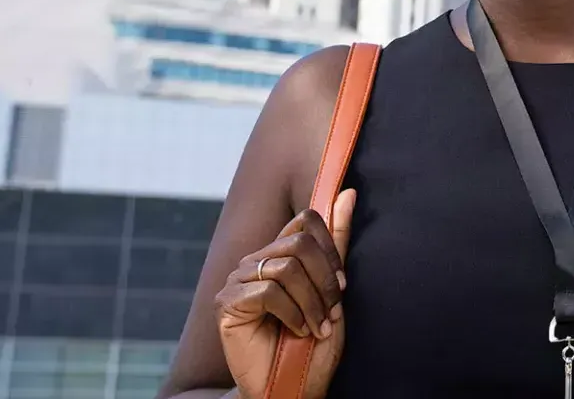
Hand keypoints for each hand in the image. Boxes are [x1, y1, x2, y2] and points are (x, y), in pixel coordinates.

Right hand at [215, 189, 356, 398]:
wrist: (291, 385)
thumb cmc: (312, 342)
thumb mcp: (332, 289)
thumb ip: (336, 243)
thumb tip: (347, 193)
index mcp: (278, 254)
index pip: (306, 221)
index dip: (330, 252)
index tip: (341, 286)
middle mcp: (254, 260)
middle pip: (299, 244)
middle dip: (324, 281)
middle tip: (331, 312)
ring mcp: (237, 280)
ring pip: (287, 267)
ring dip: (312, 303)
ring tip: (317, 327)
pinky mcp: (226, 303)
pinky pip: (269, 291)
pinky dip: (293, 314)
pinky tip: (297, 331)